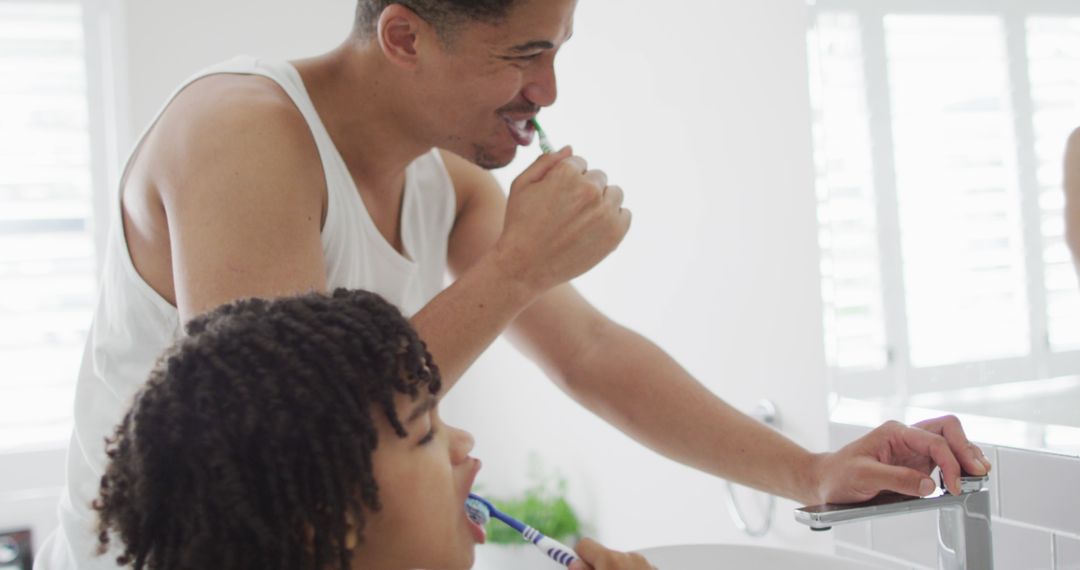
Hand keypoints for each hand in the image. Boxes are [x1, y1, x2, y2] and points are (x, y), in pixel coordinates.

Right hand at [495, 147, 631, 293]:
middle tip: (568, 212)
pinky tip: (594, 230)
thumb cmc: (520, 224)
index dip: (567, 178)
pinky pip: (625, 215)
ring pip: (614, 194)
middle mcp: (590, 189)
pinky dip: (614, 220)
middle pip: (598, 177)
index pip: (579, 162)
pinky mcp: (615, 232)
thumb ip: (546, 162)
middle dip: (585, 189)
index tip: (558, 195)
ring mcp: (605, 211)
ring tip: (581, 222)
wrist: (526, 266)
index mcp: (567, 173)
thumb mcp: (522, 185)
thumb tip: (570, 148)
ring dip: (602, 202)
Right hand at [568, 538, 655, 569]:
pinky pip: (637, 567)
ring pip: (623, 562)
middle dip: (600, 566)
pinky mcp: (655, 569)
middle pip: (605, 555)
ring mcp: (645, 563)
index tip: (574, 564)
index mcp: (610, 560)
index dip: (578, 557)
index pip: (585, 544)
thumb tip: (575, 564)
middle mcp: (629, 557)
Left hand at [811, 415, 992, 503]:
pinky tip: (965, 476)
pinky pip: (944, 458)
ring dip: (966, 455)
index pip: (933, 441)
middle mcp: (907, 437)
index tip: (953, 486)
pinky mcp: (916, 464)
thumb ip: (897, 479)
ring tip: (979, 474)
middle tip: (978, 473)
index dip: (949, 462)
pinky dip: (958, 465)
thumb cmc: (839, 475)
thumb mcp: (864, 476)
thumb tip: (929, 485)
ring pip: (950, 442)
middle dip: (966, 449)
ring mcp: (913, 450)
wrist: (826, 481)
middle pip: (948, 430)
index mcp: (895, 432)